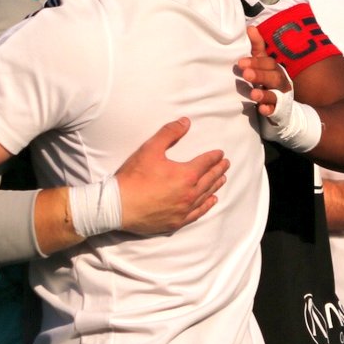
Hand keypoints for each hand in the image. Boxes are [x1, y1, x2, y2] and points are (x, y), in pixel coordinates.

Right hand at [116, 118, 228, 234]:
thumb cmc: (133, 177)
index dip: (214, 157)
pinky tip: (211, 201)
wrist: (117, 206)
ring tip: (222, 179)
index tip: (220, 153)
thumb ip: (169, 133)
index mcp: (186, 175)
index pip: (205, 163)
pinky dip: (207, 205)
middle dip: (218, 170)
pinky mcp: (176, 222)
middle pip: (209, 179)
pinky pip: (197, 213)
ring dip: (215, 186)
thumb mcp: (150, 149)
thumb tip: (186, 122)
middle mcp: (189, 194)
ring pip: (206, 196)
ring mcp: (184, 210)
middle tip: (226, 164)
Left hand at [237, 26, 291, 116]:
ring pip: (275, 95)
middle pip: (273, 77)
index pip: (268, 63)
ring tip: (253, 94)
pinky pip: (275, 111)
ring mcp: (280, 98)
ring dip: (264, 94)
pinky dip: (269, 110)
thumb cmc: (267, 81)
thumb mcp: (262, 64)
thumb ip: (257, 48)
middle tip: (245, 74)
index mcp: (275, 69)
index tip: (241, 62)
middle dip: (260, 75)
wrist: (282, 107)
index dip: (256, 62)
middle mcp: (280, 82)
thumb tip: (250, 28)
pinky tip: (262, 109)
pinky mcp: (278, 111)